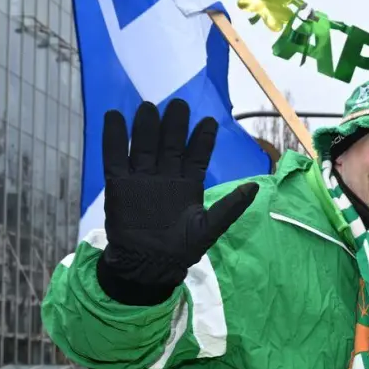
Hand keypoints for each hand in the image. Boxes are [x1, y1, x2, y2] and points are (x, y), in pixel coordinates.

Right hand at [95, 99, 258, 305]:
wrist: (149, 264)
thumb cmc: (182, 248)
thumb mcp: (210, 227)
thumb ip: (230, 207)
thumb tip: (255, 187)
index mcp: (188, 184)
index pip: (196, 155)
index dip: (202, 139)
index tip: (208, 120)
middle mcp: (165, 176)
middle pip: (170, 144)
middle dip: (175, 125)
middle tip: (179, 104)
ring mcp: (141, 178)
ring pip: (144, 146)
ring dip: (146, 127)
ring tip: (149, 107)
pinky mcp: (118, 184)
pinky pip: (115, 157)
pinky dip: (113, 138)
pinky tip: (113, 116)